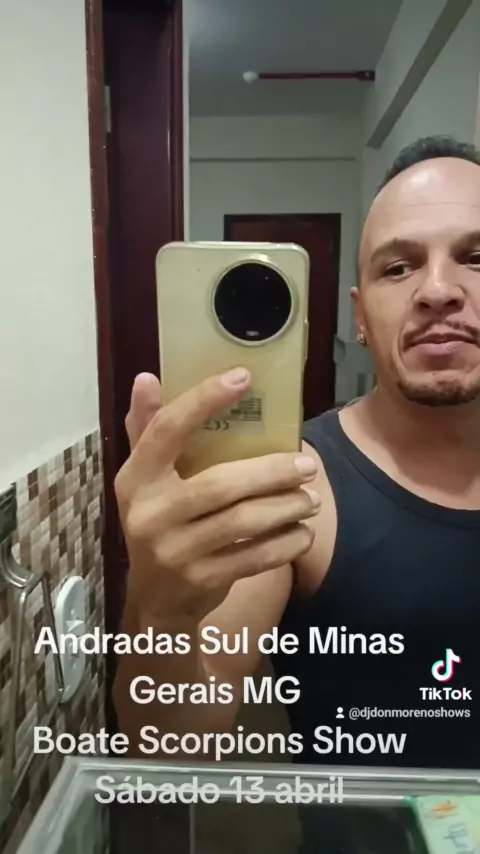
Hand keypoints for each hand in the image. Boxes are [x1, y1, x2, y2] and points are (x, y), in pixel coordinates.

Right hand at [115, 368, 319, 622]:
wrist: (157, 599)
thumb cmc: (159, 521)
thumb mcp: (145, 479)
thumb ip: (147, 429)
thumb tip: (147, 377)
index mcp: (136, 479)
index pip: (167, 431)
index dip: (204, 401)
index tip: (243, 377)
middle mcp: (150, 514)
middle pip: (220, 483)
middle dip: (271, 472)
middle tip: (307, 464)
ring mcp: (175, 551)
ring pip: (243, 521)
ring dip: (286, 507)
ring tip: (311, 498)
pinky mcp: (202, 579)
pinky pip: (254, 557)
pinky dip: (286, 543)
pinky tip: (303, 532)